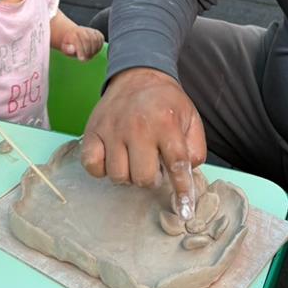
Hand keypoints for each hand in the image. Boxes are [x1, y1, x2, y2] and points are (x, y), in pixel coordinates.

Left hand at [59, 25, 104, 60]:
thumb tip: (72, 49)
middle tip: (87, 58)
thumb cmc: (70, 44)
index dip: (80, 51)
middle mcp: (82, 30)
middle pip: (87, 40)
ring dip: (94, 50)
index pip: (77, 41)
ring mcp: (90, 30)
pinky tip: (95, 51)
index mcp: (72, 33)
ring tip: (90, 55)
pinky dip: (99, 46)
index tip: (82, 59)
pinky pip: (101, 38)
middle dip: (88, 51)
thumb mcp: (64, 48)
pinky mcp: (97, 32)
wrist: (73, 35)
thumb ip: (67, 49)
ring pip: (95, 39)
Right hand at [79, 68, 204, 218]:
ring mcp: (112, 130)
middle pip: (143, 178)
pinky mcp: (92, 132)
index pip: (177, 165)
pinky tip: (114, 158)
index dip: (182, 191)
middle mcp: (138, 127)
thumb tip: (187, 177)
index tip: (185, 212)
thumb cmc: (167, 103)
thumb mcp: (191, 119)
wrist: (139, 75)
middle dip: (152, 178)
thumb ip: (195, 149)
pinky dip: (102, 169)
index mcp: (166, 123)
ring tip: (135, 158)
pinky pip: (93, 167)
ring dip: (129, 175)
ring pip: (118, 177)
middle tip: (153, 164)